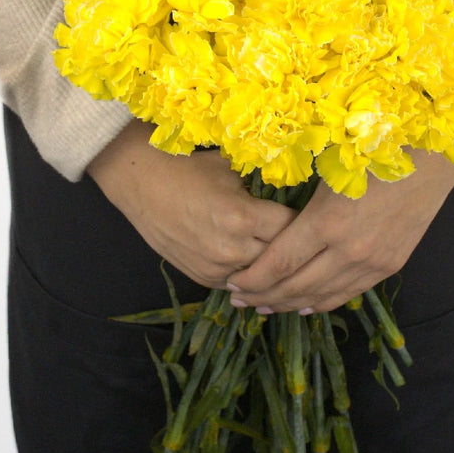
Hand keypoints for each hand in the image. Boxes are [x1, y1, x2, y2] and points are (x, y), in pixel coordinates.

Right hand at [87, 120, 295, 288]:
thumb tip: (294, 186)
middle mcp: (232, 248)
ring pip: (262, 278)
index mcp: (244, 216)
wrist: (140, 182)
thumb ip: (262, 185)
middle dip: (296, 249)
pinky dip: (251, 275)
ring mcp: (216, 267)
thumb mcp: (232, 169)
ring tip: (292, 258)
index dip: (306, 222)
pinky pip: (239, 285)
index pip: (293, 228)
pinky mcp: (202, 277)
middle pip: (282, 259)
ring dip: (275, 267)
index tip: (314, 217)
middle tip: (309, 240)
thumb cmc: (188, 167)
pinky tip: (262, 267)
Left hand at [227, 151, 453, 312]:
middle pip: (296, 285)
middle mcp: (349, 250)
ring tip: (265, 307)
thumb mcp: (327, 167)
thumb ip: (298, 196)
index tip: (232, 285)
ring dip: (290, 303)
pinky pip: (349, 292)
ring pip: (322, 295)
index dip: (253, 279)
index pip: (279, 263)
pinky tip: (305, 305)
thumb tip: (262, 212)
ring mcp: (372, 262)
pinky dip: (323, 302)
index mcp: (327, 221)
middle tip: (239, 301)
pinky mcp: (390, 265)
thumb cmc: (373, 149)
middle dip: (264, 296)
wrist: (432, 157)